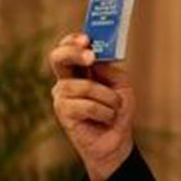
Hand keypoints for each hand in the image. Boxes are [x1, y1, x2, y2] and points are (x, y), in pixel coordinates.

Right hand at [49, 33, 135, 180]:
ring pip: (84, 86)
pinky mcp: (63, 113)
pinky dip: (104, 112)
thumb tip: (96, 60)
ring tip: (114, 109)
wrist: (117, 141)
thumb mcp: (121, 85)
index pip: (68, 47)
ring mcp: (61, 97)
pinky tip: (106, 119)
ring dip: (107, 98)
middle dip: (74, 53)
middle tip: (90, 56)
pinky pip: (87, 105)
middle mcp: (66, 80)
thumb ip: (110, 70)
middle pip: (58, 57)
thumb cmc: (118, 111)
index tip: (86, 39)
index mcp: (78, 70)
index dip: (73, 40)